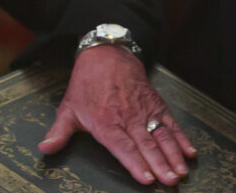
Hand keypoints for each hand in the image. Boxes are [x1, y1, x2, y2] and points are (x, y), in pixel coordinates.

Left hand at [38, 46, 195, 185]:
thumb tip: (45, 149)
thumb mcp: (68, 108)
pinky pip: (171, 123)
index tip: (146, 178)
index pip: (121, 146)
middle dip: (159, 164)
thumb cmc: (85, 85)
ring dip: (173, 155)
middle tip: (170, 181)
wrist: (105, 55)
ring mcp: (144, 111)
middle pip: (145, 144)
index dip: (134, 162)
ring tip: (181, 172)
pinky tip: (190, 153)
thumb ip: (59, 132)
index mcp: (104, 121)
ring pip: (161, 136)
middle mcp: (126, 117)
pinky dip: (182, 138)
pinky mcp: (156, 105)